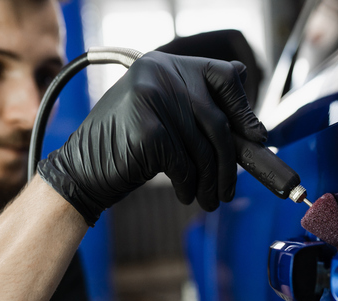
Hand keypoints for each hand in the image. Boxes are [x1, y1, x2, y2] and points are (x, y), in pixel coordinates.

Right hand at [38, 51, 266, 225]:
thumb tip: (253, 126)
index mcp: (166, 64)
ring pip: (203, 148)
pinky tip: (186, 194)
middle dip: (229, 162)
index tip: (255, 138)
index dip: (243, 109)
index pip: (222, 75)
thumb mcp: (164, 119)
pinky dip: (189, 185)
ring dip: (211, 181)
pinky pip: (185, 165)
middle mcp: (159, 74)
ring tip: (211, 199)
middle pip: (216, 120)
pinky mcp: (148, 131)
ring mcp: (151, 100)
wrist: (81, 171)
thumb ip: (198, 111)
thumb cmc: (127, 148)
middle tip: (230, 188)